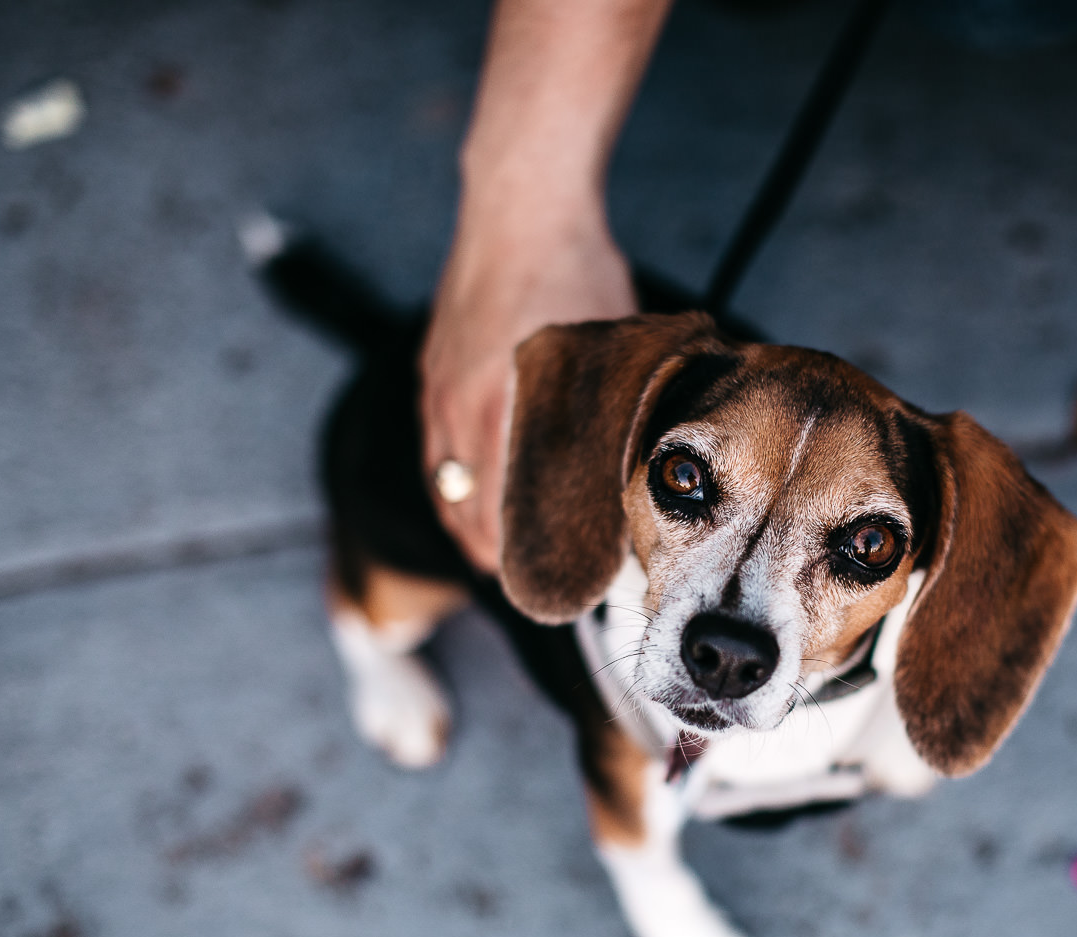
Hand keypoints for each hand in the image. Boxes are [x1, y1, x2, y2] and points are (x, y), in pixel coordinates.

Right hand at [420, 199, 636, 572]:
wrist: (518, 206)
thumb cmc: (577, 272)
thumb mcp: (614, 351)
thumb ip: (618, 416)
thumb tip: (648, 476)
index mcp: (507, 411)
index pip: (509, 518)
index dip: (535, 562)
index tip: (561, 589)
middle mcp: (462, 411)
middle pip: (471, 518)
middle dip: (505, 559)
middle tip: (539, 586)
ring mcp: (437, 393)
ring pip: (446, 492)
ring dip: (475, 530)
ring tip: (507, 560)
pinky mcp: (428, 375)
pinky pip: (435, 457)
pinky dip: (455, 490)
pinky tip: (478, 502)